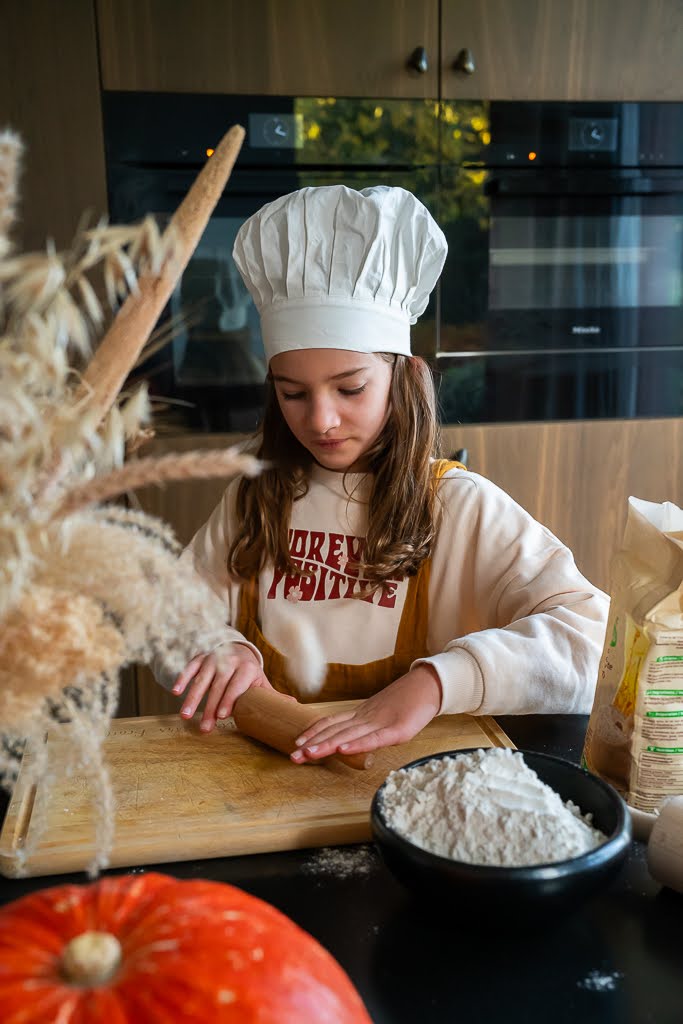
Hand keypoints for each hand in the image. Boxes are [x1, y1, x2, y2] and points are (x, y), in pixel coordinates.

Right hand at [172, 644, 272, 732]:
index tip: (222, 716)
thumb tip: (294, 706)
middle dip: (209, 708)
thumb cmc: (249, 673)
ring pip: (201, 679)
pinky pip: (190, 668)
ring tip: (185, 716)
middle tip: (204, 728)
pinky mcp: (200, 658)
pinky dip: (182, 679)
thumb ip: (273, 695)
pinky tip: (176, 692)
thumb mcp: (261, 681)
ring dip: (192, 697)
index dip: (229, 699)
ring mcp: (213, 659)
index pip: (237, 685)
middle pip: (218, 687)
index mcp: (247, 668)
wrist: (237, 649)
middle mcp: (229, 661)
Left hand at [290, 665, 442, 762]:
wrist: (429, 686)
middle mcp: (366, 718)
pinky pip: (374, 739)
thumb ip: (367, 727)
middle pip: (335, 731)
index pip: (332, 723)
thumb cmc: (407, 702)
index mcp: (361, 715)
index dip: (314, 733)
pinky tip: (343, 750)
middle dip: (313, 745)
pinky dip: (357, 745)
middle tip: (293, 756)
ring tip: (309, 754)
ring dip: (327, 745)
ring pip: (349, 736)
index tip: (296, 743)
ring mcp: (381, 723)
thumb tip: (352, 738)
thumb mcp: (382, 715)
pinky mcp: (398, 729)